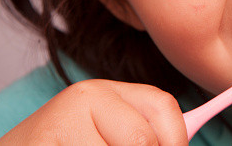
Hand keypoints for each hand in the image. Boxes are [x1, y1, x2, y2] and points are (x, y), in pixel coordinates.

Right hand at [0, 79, 187, 144]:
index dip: (177, 138)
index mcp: (109, 90)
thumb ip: (142, 134)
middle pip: (144, 140)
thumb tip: (183, 141)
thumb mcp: (108, 132)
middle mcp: (88, 95)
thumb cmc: (68, 144)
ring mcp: (65, 119)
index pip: (164, 105)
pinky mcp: (49, 142)